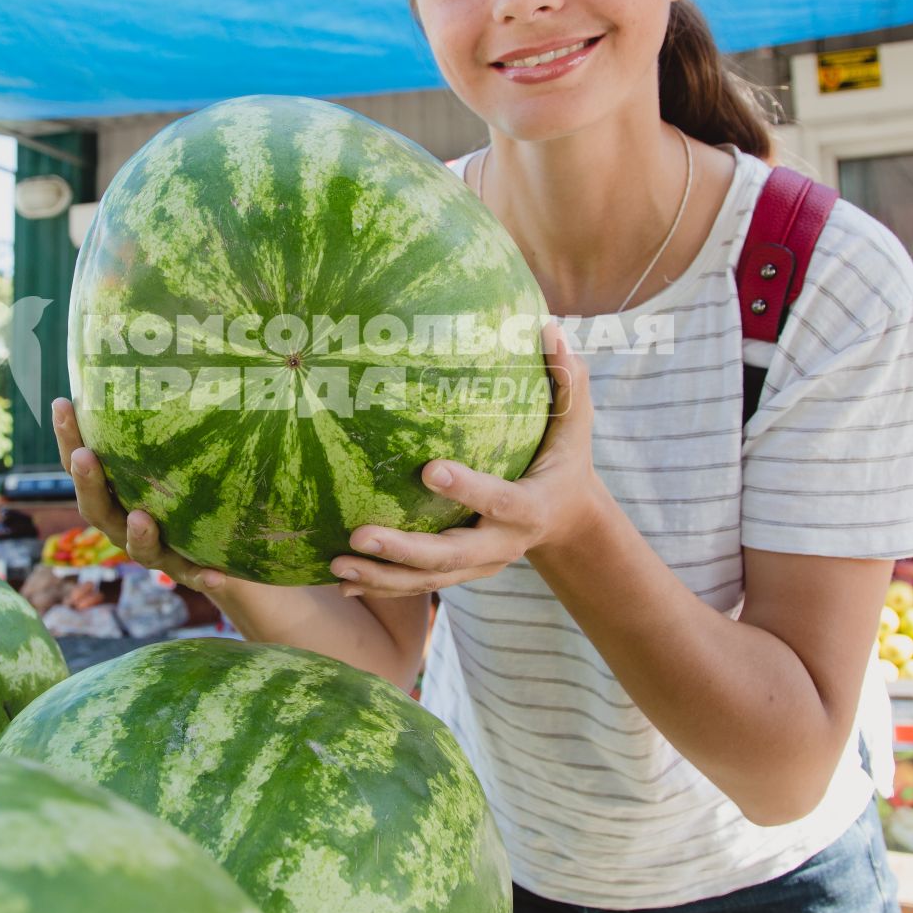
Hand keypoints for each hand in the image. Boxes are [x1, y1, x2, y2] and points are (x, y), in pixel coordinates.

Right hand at [50, 397, 233, 593]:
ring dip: (138, 533)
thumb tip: (166, 335)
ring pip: (137, 548)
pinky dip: (205, 575)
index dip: (69, 435)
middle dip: (87, 482)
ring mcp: (157, 551)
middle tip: (86, 455)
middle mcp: (125, 522)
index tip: (63, 401)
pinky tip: (222, 574)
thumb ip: (167, 407)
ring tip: (142, 517)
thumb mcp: (178, 442)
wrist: (228, 544)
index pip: (82, 461)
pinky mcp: (192, 570)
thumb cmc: (191, 478)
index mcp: (114, 490)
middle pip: (96, 506)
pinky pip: (196, 575)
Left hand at [328, 320, 610, 597]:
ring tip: (337, 564)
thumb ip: (568, 380)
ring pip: (428, 578)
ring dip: (381, 575)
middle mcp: (501, 545)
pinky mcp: (461, 572)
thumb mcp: (575, 426)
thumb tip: (552, 327)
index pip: (498, 500)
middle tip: (359, 535)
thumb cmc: (564, 461)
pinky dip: (381, 585)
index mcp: (529, 509)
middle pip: (450, 555)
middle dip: (404, 550)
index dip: (467, 489)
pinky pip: (417, 584)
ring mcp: (478, 564)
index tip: (428, 469)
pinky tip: (339, 580)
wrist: (567, 523)